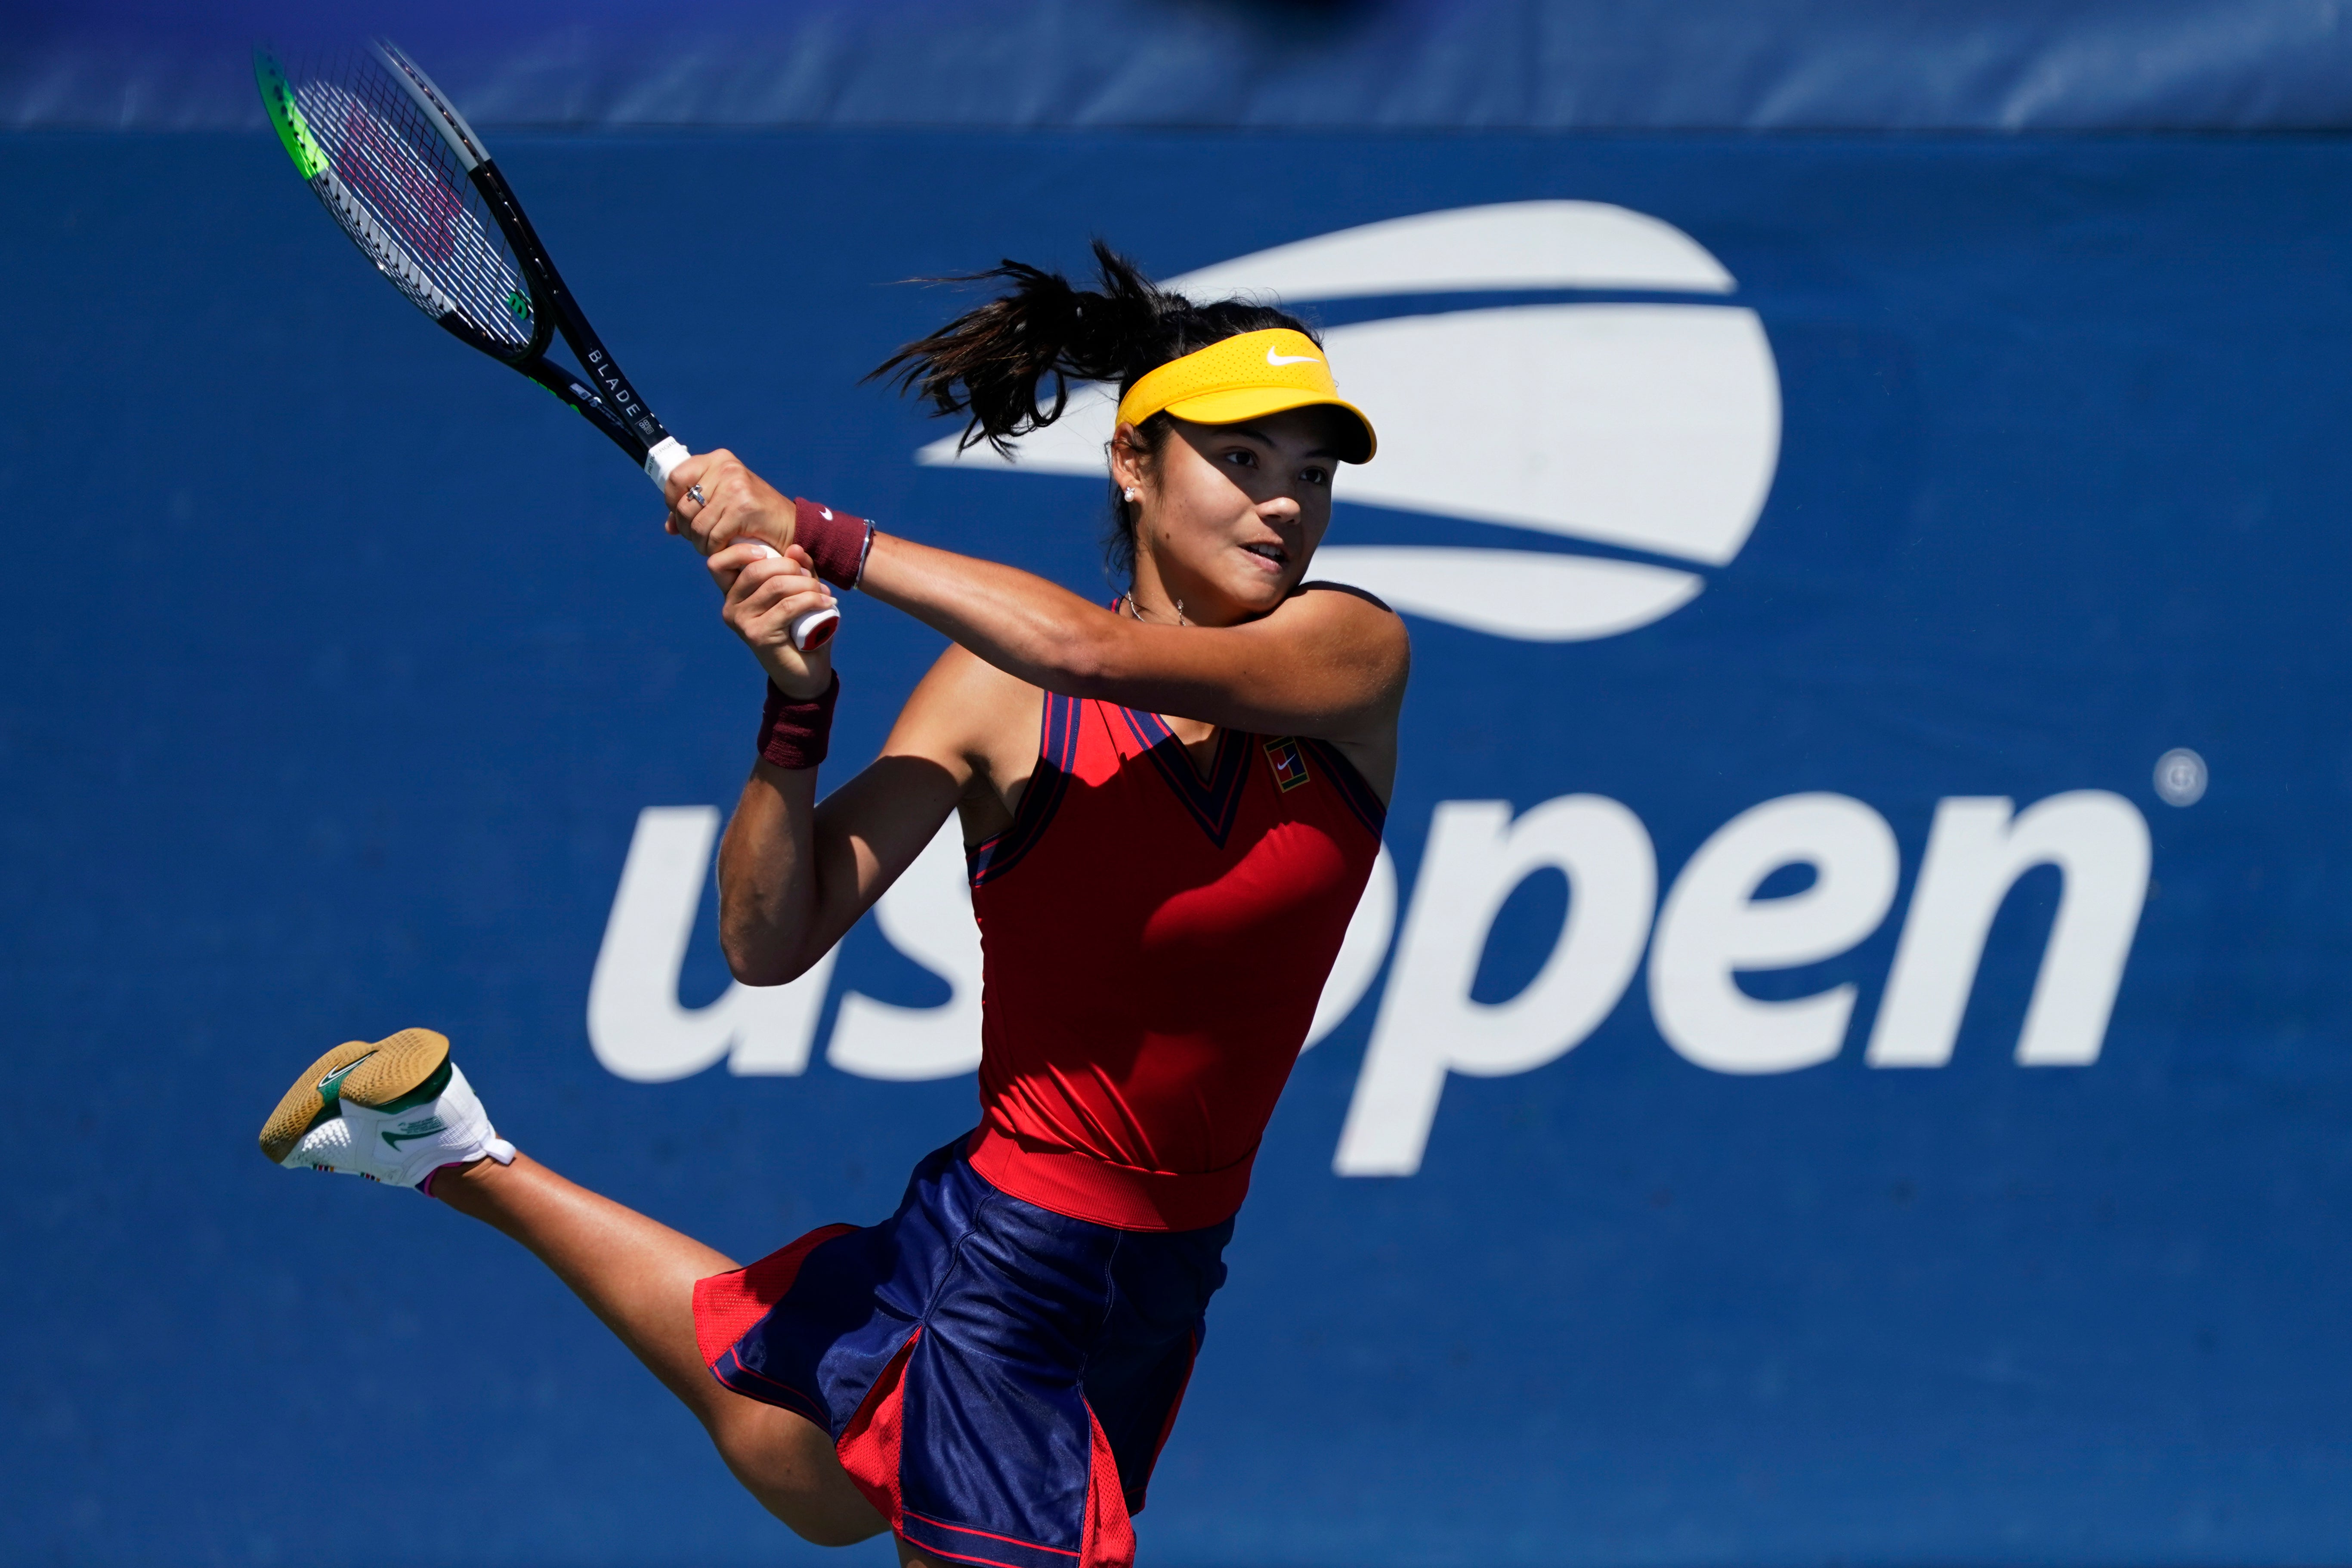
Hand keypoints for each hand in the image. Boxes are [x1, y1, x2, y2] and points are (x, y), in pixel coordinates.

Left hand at [664, 448, 793, 558]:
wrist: (792, 526)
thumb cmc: (755, 515)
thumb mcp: (723, 502)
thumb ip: (694, 509)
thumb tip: (669, 527)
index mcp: (718, 460)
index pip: (675, 478)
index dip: (672, 501)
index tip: (682, 517)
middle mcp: (726, 468)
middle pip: (683, 506)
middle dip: (688, 529)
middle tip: (701, 538)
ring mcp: (735, 487)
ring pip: (697, 525)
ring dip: (701, 543)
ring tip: (712, 545)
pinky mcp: (743, 508)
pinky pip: (713, 537)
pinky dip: (715, 549)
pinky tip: (724, 549)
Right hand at [710, 539, 836, 696]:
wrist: (806, 673)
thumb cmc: (801, 629)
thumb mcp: (800, 592)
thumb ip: (797, 569)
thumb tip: (794, 548)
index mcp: (733, 594)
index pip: (718, 563)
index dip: (741, 550)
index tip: (774, 554)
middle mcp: (730, 607)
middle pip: (756, 569)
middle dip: (791, 567)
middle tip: (813, 579)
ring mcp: (741, 622)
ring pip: (776, 586)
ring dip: (807, 585)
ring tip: (824, 594)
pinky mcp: (758, 635)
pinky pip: (788, 606)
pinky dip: (812, 600)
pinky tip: (827, 603)